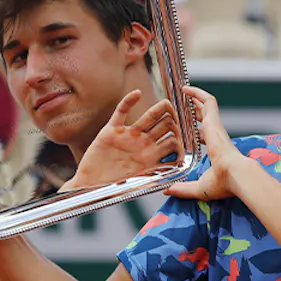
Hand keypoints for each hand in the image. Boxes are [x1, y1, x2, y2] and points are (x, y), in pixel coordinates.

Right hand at [61, 90, 184, 192]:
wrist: (91, 184)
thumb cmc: (113, 186)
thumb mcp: (138, 183)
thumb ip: (154, 176)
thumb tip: (174, 179)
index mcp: (150, 154)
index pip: (172, 140)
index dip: (181, 138)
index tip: (188, 134)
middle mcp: (141, 142)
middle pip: (164, 125)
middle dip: (174, 121)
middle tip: (181, 116)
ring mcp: (127, 135)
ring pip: (148, 116)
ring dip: (159, 109)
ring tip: (167, 104)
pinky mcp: (110, 130)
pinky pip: (121, 111)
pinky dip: (129, 101)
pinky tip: (137, 94)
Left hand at [164, 85, 244, 200]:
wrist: (235, 175)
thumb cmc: (223, 183)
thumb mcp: (199, 187)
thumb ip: (183, 188)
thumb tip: (167, 191)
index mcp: (214, 150)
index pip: (204, 136)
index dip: (195, 130)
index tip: (184, 128)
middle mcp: (216, 136)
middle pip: (204, 119)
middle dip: (194, 111)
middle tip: (182, 104)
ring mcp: (216, 127)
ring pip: (206, 107)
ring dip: (195, 98)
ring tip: (182, 90)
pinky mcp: (215, 120)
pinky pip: (208, 101)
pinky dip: (197, 93)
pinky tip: (185, 88)